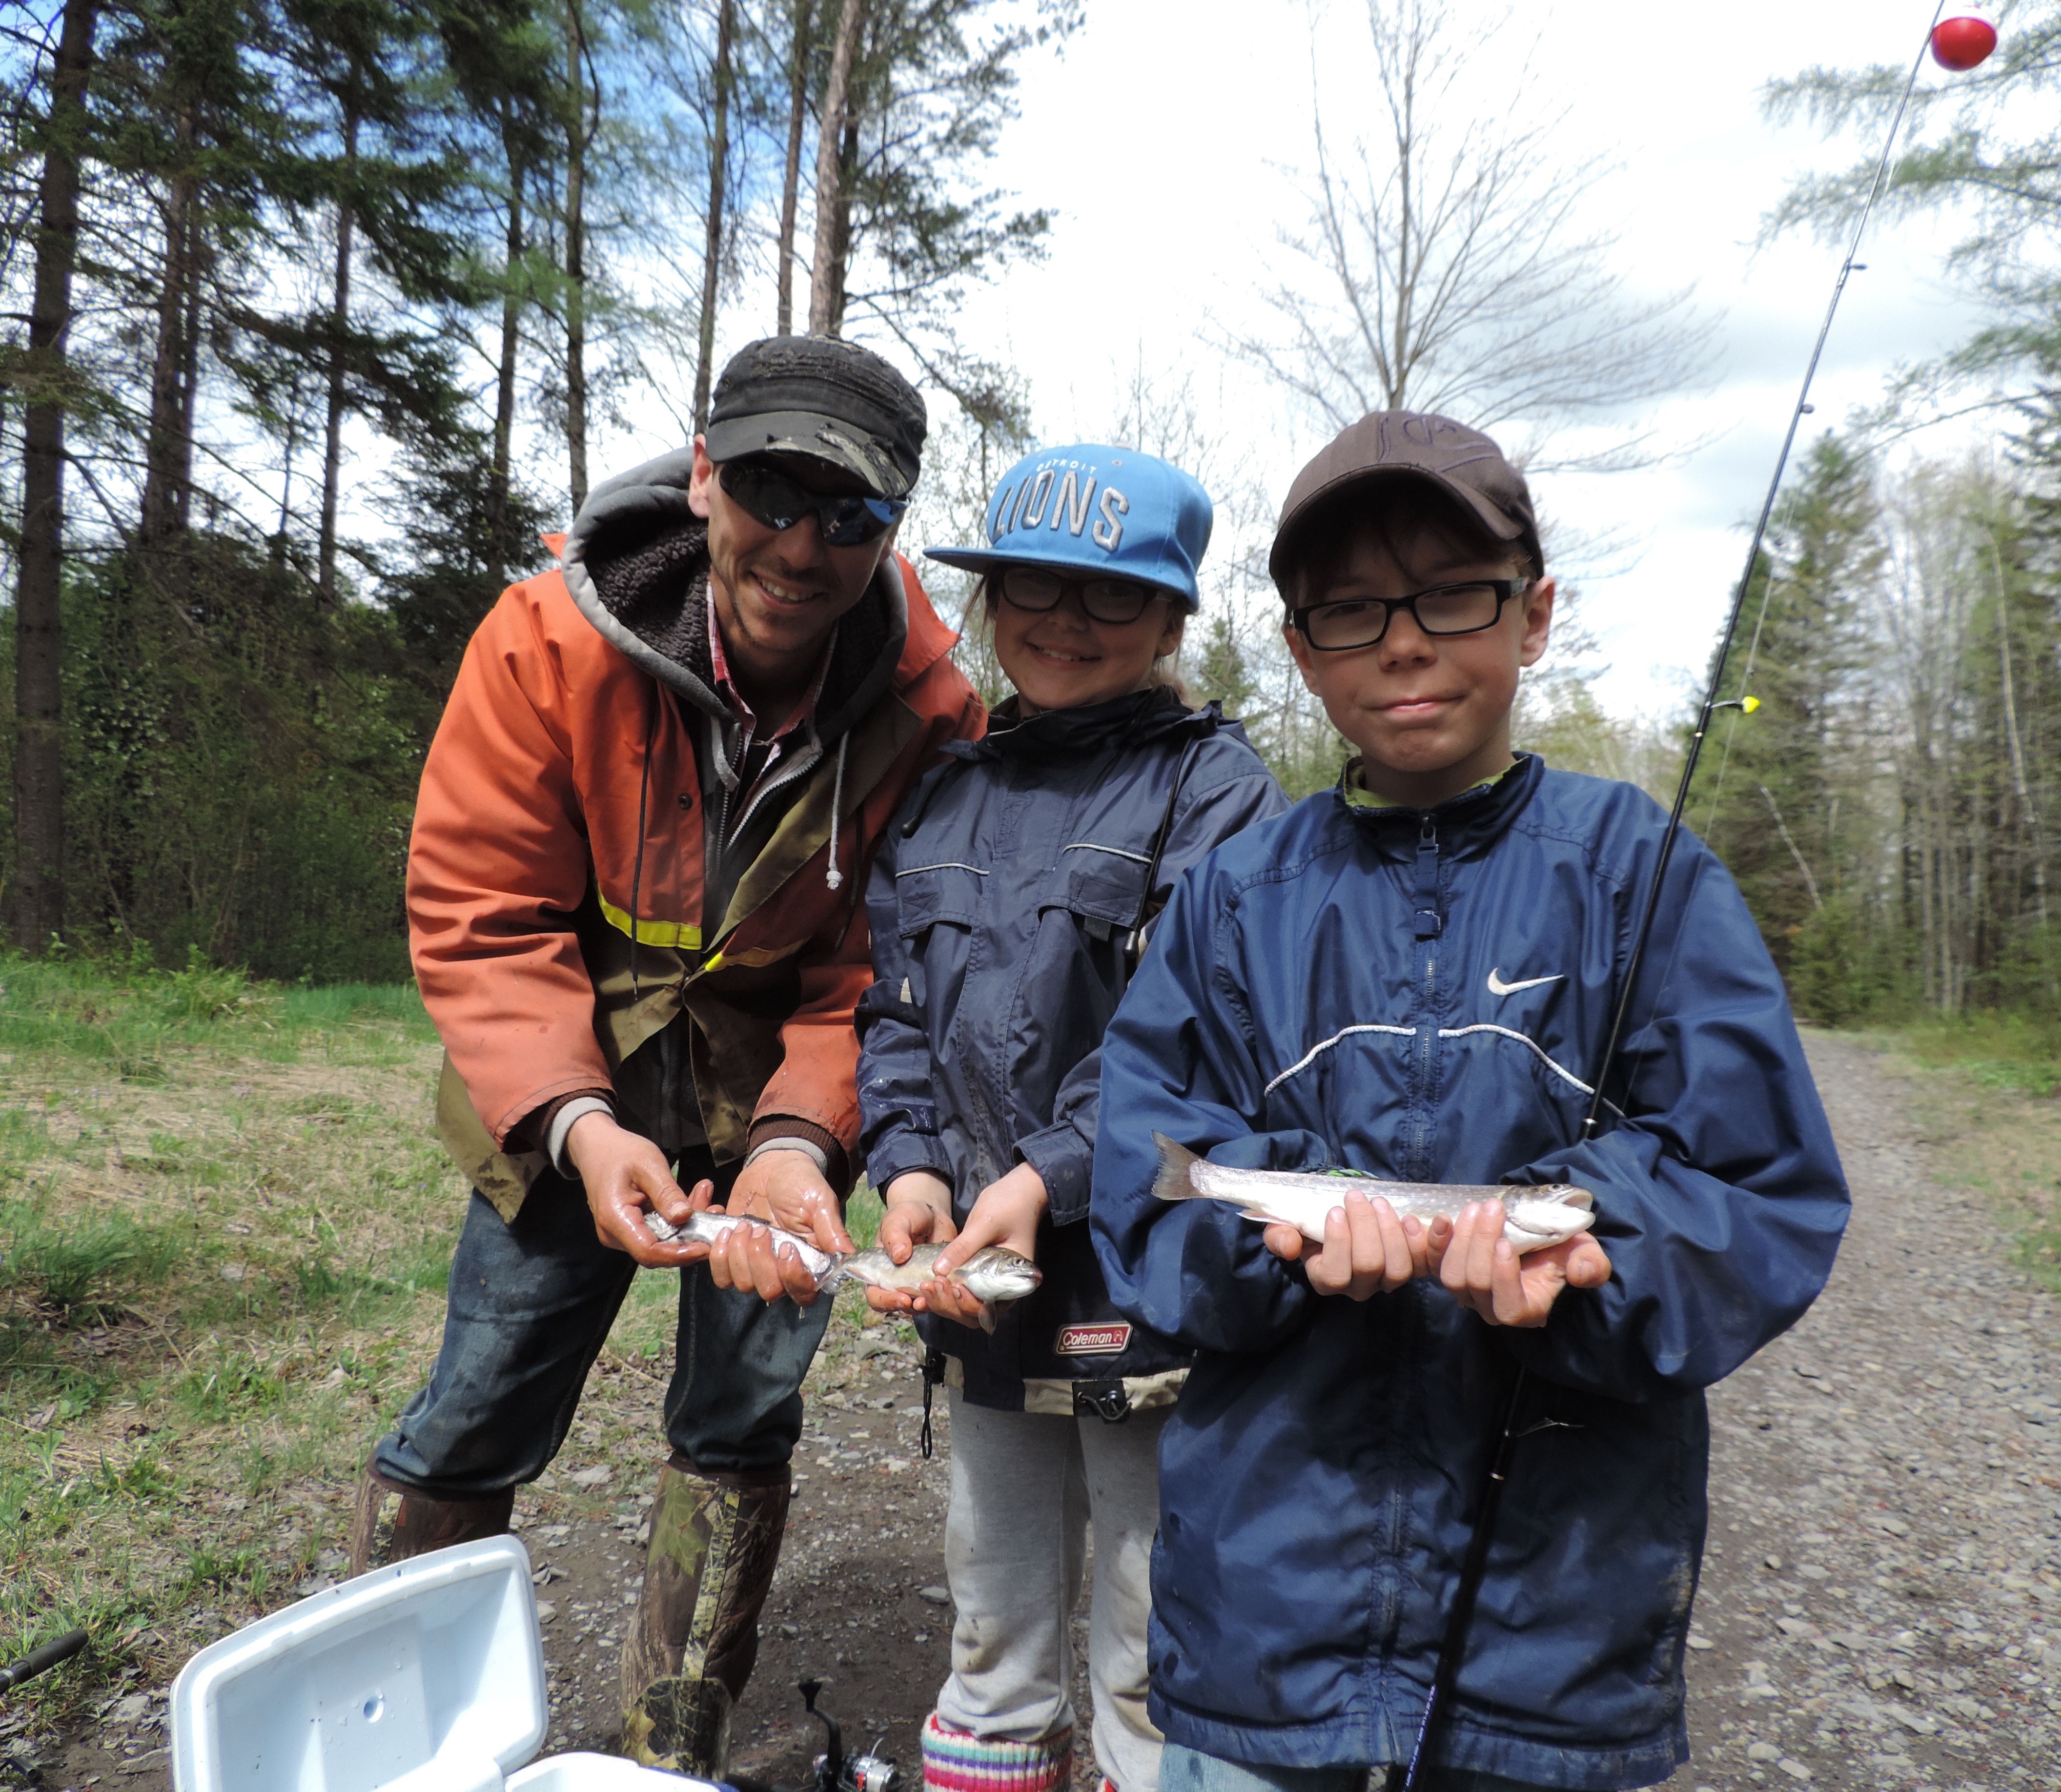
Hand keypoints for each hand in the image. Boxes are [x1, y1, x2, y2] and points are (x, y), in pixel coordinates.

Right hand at [566, 1111, 715, 1268]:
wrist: (596, 1146)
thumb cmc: (620, 1151)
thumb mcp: (648, 1164)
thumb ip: (666, 1193)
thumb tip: (685, 1217)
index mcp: (615, 1220)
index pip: (649, 1252)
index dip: (680, 1254)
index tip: (707, 1246)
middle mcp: (615, 1234)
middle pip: (658, 1250)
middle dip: (691, 1235)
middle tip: (715, 1208)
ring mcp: (622, 1233)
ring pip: (662, 1240)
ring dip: (688, 1223)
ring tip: (706, 1194)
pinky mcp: (630, 1227)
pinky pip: (658, 1231)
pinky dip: (677, 1218)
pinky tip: (694, 1196)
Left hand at [707, 1146, 855, 1305]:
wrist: (775, 1165)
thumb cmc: (802, 1184)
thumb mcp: (820, 1203)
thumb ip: (832, 1231)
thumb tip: (848, 1258)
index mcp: (808, 1262)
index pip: (803, 1293)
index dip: (792, 1278)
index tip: (786, 1247)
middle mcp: (780, 1270)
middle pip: (768, 1291)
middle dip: (759, 1260)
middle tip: (758, 1228)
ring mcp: (753, 1264)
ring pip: (738, 1284)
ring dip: (735, 1255)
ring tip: (741, 1223)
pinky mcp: (730, 1254)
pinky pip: (718, 1271)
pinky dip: (715, 1251)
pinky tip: (724, 1223)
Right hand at [865, 1171, 957, 1314]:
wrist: (932, 1215)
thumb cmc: (908, 1216)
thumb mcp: (898, 1220)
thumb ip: (895, 1235)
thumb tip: (899, 1256)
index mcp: (881, 1273)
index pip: (876, 1296)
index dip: (887, 1302)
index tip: (903, 1297)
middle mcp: (899, 1285)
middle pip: (901, 1308)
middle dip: (915, 1306)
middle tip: (926, 1298)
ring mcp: (920, 1287)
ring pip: (924, 1307)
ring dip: (935, 1303)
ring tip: (943, 1288)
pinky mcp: (939, 1286)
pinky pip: (944, 1299)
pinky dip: (950, 1297)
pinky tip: (956, 1286)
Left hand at [924, 1162, 1046, 1329]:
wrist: (1017, 1192)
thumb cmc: (1010, 1205)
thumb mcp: (985, 1223)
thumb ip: (964, 1247)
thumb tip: (940, 1269)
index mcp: (1013, 1280)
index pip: (990, 1308)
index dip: (969, 1305)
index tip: (954, 1287)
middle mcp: (1000, 1288)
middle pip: (973, 1314)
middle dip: (950, 1306)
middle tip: (932, 1285)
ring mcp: (986, 1282)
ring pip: (962, 1308)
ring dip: (943, 1302)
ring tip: (926, 1285)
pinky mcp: (974, 1275)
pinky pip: (958, 1292)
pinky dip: (942, 1292)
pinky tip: (927, 1282)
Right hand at [1262, 1192, 1431, 1299]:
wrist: (1341, 1215)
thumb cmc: (1311, 1224)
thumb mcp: (1287, 1228)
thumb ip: (1280, 1237)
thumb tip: (1288, 1247)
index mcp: (1326, 1280)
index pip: (1335, 1275)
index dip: (1338, 1243)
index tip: (1335, 1210)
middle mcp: (1358, 1288)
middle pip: (1369, 1266)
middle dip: (1365, 1226)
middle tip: (1357, 1196)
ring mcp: (1385, 1281)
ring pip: (1397, 1269)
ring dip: (1390, 1230)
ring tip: (1379, 1202)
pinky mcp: (1409, 1269)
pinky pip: (1420, 1262)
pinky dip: (1417, 1240)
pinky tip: (1408, 1217)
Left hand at [1430, 1201, 1613, 1327]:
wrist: (1539, 1236)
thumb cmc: (1564, 1250)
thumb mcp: (1586, 1254)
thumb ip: (1591, 1266)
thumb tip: (1582, 1273)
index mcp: (1526, 1309)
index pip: (1508, 1308)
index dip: (1503, 1278)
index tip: (1506, 1243)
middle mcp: (1491, 1306)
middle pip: (1473, 1284)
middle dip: (1479, 1243)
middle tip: (1490, 1208)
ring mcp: (1468, 1291)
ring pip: (1451, 1275)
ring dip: (1459, 1239)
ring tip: (1475, 1208)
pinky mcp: (1450, 1270)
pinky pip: (1431, 1263)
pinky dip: (1432, 1242)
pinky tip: (1441, 1218)